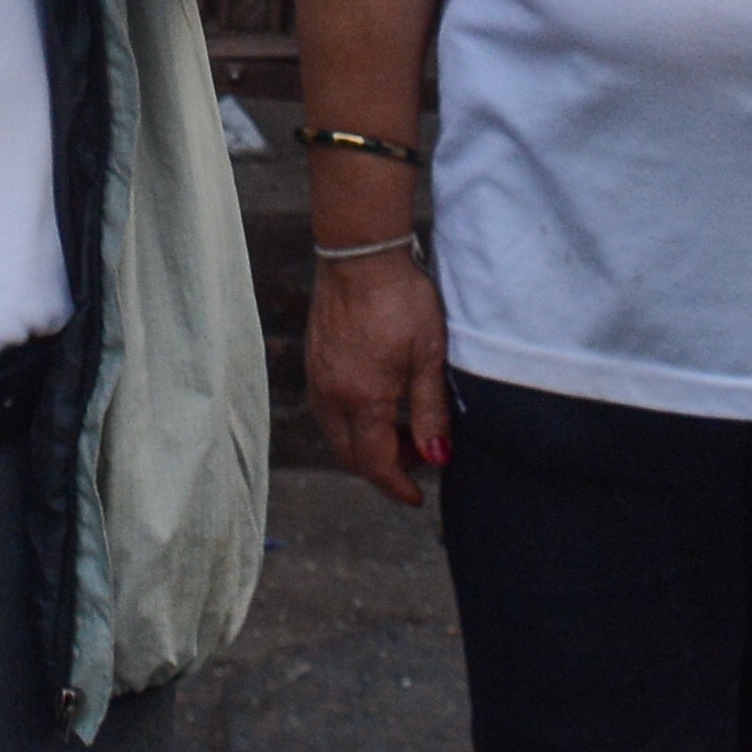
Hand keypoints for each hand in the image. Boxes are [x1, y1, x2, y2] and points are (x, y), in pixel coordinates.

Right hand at [305, 243, 451, 505]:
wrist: (360, 254)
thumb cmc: (400, 300)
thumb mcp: (429, 357)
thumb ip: (430, 412)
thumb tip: (436, 457)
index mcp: (362, 399)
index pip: (375, 463)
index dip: (397, 486)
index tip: (416, 497)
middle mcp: (332, 395)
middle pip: (350, 455)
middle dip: (382, 467)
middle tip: (417, 458)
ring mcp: (318, 376)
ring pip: (335, 433)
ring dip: (365, 444)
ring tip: (400, 430)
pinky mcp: (314, 359)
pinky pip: (327, 408)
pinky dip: (350, 421)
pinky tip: (375, 403)